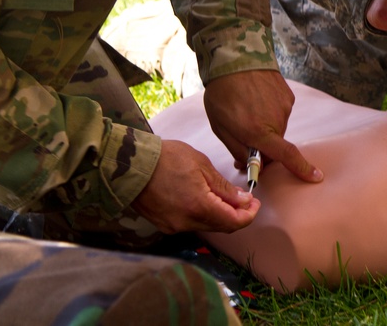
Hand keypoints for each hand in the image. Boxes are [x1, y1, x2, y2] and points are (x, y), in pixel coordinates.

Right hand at [132, 139, 259, 233]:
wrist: (131, 165)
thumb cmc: (167, 159)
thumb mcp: (202, 166)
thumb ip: (224, 188)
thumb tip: (243, 201)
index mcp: (199, 207)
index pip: (233, 222)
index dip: (249, 215)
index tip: (255, 205)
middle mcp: (186, 223)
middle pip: (221, 227)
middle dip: (236, 215)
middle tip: (245, 201)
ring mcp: (173, 226)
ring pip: (206, 226)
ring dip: (220, 215)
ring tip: (225, 197)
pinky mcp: (163, 224)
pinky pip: (190, 224)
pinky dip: (203, 215)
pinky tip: (205, 201)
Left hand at [203, 70, 322, 183]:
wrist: (235, 58)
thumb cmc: (223, 94)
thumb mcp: (221, 127)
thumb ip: (238, 149)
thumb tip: (251, 164)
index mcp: (258, 132)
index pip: (286, 156)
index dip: (301, 168)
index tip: (316, 176)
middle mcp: (276, 121)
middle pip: (276, 144)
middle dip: (263, 146)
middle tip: (243, 134)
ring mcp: (285, 107)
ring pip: (277, 128)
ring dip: (266, 126)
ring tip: (247, 110)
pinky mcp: (288, 96)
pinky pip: (281, 112)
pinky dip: (270, 111)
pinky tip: (256, 100)